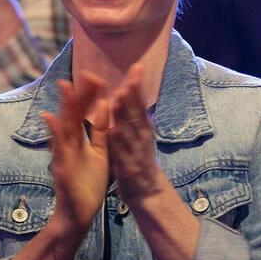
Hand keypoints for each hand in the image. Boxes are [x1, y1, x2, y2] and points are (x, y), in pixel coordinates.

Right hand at [41, 72, 110, 236]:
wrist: (78, 214)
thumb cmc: (87, 184)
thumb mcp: (99, 153)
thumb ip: (99, 131)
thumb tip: (103, 105)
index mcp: (80, 140)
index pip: (84, 113)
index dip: (90, 95)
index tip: (96, 76)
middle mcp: (69, 144)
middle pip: (73, 114)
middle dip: (80, 94)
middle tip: (85, 73)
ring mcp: (63, 155)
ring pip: (64, 127)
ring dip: (65, 107)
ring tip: (66, 87)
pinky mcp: (61, 168)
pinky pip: (58, 149)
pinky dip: (55, 134)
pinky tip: (52, 119)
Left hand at [107, 64, 169, 205]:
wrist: (147, 193)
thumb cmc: (138, 159)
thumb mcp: (137, 134)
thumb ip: (133, 114)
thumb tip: (133, 90)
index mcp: (142, 128)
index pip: (139, 102)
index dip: (138, 85)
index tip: (137, 66)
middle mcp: (142, 137)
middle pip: (137, 113)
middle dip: (134, 95)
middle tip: (131, 77)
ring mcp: (136, 153)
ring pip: (129, 131)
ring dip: (124, 115)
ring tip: (118, 98)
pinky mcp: (128, 168)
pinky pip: (122, 154)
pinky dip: (118, 142)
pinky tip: (113, 131)